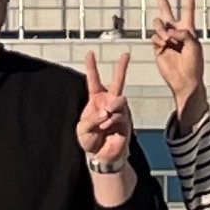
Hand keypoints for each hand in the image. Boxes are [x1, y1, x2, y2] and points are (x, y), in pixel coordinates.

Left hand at [76, 50, 135, 167]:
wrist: (101, 155)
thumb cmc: (90, 140)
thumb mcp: (83, 128)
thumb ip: (92, 118)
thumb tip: (106, 112)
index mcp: (96, 99)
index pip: (93, 80)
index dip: (92, 66)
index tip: (90, 53)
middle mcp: (109, 102)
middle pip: (117, 81)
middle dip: (122, 67)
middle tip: (126, 54)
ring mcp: (119, 110)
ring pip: (118, 101)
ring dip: (110, 110)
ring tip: (103, 122)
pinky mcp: (126, 121)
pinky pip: (119, 115)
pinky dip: (111, 121)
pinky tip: (107, 128)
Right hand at [146, 0, 206, 120]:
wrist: (184, 80)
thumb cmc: (194, 64)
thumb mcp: (194, 45)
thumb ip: (183, 33)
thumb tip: (168, 31)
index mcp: (188, 28)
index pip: (188, 8)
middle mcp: (175, 30)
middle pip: (166, 8)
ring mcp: (165, 37)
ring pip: (158, 23)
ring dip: (161, 29)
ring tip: (167, 39)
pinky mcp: (157, 46)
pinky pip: (154, 37)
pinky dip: (158, 40)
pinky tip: (164, 47)